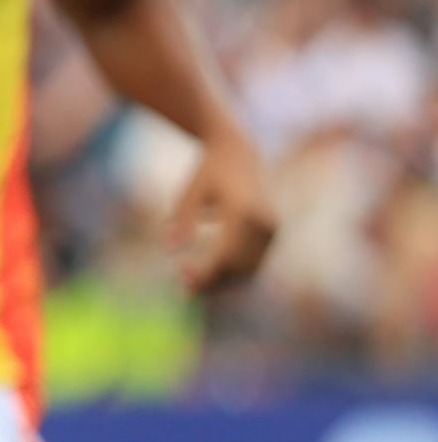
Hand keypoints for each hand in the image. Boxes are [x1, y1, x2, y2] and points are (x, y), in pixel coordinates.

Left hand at [169, 127, 280, 295]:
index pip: (226, 254)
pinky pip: (255, 262)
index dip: (206, 273)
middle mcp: (263, 221)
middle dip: (213, 283)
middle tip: (184, 290)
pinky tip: (210, 277)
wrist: (239, 152)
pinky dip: (235, 274)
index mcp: (243, 210)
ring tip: (193, 286)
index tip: (181, 278)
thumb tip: (170, 248)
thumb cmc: (208, 171)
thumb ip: (182, 218)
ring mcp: (271, 228)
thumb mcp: (190, 191)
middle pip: (240, 266)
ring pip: (250, 268)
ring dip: (224, 283)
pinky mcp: (272, 232)